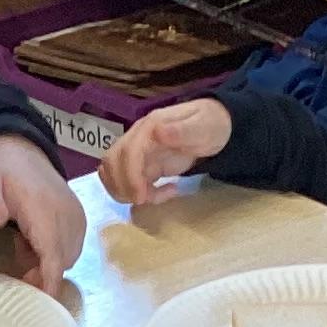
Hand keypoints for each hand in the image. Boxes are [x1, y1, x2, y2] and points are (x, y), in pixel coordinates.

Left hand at [0, 135, 85, 292]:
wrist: (18, 149)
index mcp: (45, 209)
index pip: (54, 255)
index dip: (48, 282)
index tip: (41, 304)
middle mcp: (67, 216)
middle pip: (62, 262)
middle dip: (42, 277)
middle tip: (15, 276)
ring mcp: (76, 218)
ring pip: (67, 258)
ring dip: (45, 266)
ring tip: (20, 252)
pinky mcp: (77, 220)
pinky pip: (69, 249)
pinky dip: (51, 255)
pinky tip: (30, 245)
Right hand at [99, 98, 233, 208]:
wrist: (214, 125)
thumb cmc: (210, 125)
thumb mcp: (204, 126)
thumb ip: (182, 130)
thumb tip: (158, 132)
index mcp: (150, 126)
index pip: (128, 151)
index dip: (129, 175)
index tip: (140, 196)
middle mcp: (138, 137)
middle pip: (112, 162)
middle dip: (122, 186)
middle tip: (144, 201)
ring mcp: (137, 151)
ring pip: (112, 172)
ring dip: (123, 191)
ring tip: (152, 197)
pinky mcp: (142, 165)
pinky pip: (125, 181)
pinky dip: (135, 193)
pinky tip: (161, 193)